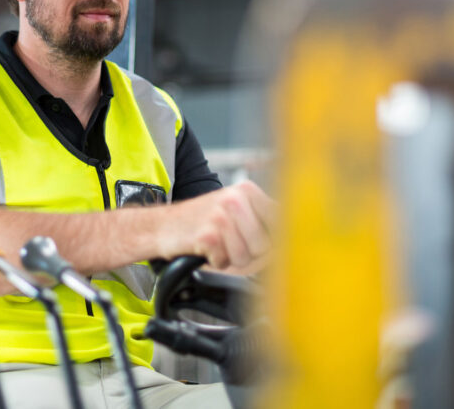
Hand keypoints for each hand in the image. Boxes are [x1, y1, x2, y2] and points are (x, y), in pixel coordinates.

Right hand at [160, 181, 275, 270]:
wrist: (162, 226)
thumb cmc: (201, 221)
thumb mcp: (235, 211)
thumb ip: (263, 222)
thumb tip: (292, 245)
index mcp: (248, 190)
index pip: (281, 222)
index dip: (275, 242)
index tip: (265, 247)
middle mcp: (236, 198)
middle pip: (265, 246)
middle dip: (250, 255)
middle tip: (231, 245)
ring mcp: (221, 215)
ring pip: (245, 256)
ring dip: (231, 260)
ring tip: (218, 246)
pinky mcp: (207, 234)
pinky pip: (225, 262)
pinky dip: (215, 262)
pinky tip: (206, 250)